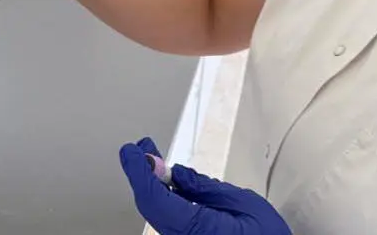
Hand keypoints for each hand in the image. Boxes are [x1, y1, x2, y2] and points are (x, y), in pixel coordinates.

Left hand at [119, 138, 291, 234]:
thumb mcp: (245, 205)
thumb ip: (208, 189)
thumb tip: (178, 174)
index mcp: (201, 232)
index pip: (157, 201)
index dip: (140, 173)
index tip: (132, 151)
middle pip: (152, 207)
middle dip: (143, 174)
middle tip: (140, 149)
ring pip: (157, 214)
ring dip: (151, 184)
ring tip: (151, 159)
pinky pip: (168, 221)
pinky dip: (162, 198)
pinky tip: (166, 182)